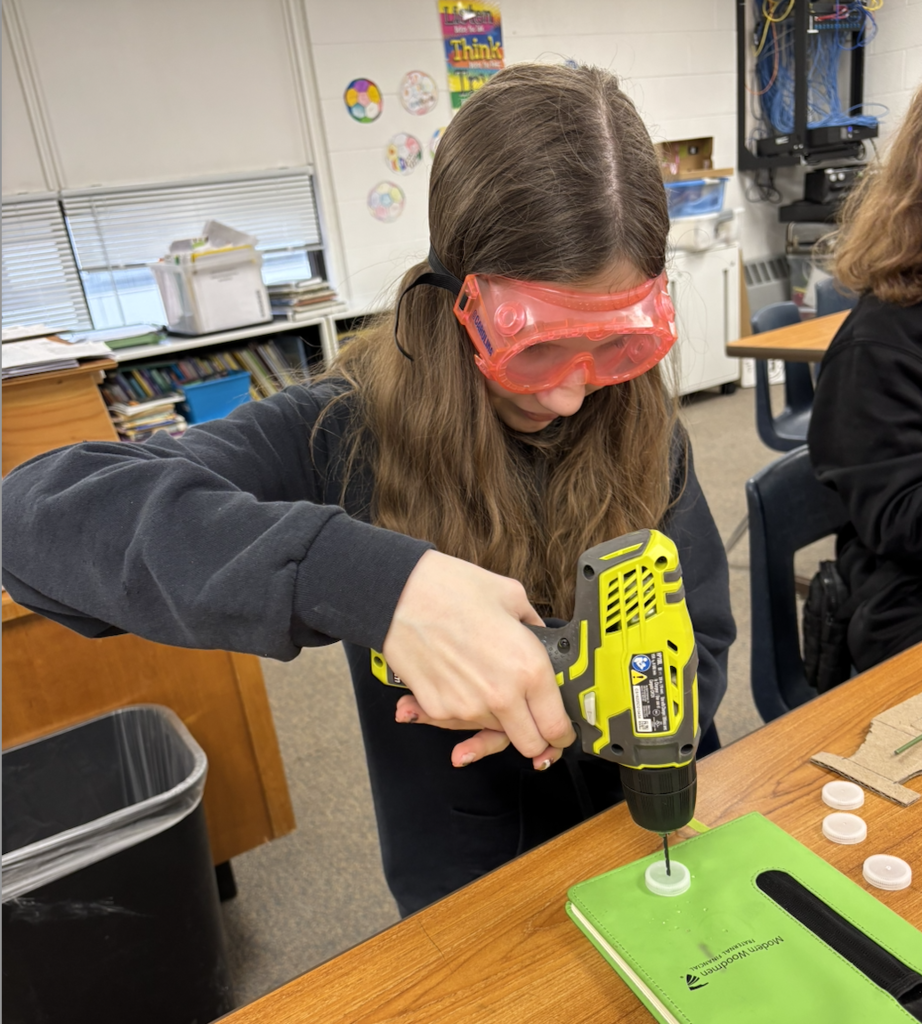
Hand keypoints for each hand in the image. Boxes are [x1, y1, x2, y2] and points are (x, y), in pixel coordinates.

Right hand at [382, 550, 575, 765]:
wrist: (398, 593)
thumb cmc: (450, 588)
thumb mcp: (511, 596)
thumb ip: (533, 626)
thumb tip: (539, 638)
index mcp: (528, 669)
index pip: (557, 726)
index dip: (563, 733)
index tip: (560, 731)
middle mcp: (501, 696)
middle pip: (530, 745)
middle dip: (535, 737)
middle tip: (531, 720)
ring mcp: (467, 708)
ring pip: (494, 734)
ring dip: (497, 720)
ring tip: (484, 684)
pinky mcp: (437, 710)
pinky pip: (460, 723)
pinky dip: (461, 709)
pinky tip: (457, 680)